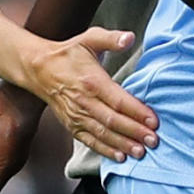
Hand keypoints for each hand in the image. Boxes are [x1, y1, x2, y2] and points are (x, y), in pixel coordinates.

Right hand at [25, 26, 158, 160]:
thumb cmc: (68, 54)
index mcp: (92, 81)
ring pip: (102, 134)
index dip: (137, 112)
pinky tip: (120, 156)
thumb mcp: (89, 38)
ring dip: (123, 144)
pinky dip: (105, 150)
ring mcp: (76, 116)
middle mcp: (84, 101)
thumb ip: (111, 38)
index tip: (154, 121)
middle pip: (113, 121)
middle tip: (154, 140)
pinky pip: (90, 141)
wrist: (39, 69)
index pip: (118, 100)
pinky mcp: (72, 125)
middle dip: (135, 132)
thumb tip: (129, 37)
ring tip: (141, 152)